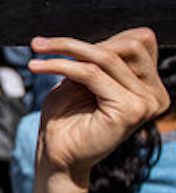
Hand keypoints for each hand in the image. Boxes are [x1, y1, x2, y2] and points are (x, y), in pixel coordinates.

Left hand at [30, 28, 169, 180]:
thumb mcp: (80, 77)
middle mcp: (155, 94)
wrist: (56, 153)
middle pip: (127, 44)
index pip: (137, 41)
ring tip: (37, 51)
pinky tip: (37, 67)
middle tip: (44, 46)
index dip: (101, 38)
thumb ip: (94, 58)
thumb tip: (96, 39)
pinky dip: (61, 65)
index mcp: (148, 85)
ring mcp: (146, 103)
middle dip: (82, 42)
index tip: (62, 43)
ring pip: (106, 57)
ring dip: (65, 49)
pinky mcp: (130, 111)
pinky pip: (91, 74)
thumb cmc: (66, 117)